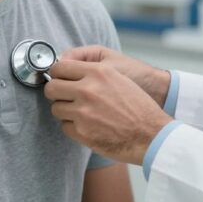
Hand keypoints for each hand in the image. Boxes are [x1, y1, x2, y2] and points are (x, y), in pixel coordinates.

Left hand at [45, 60, 172, 164]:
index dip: (57, 74)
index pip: (60, 67)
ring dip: (66, 111)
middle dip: (56, 93)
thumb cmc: (138, 106)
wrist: (150, 134)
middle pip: (52, 88)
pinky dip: (73, 127)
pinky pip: (65, 126)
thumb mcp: (119, 77)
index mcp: (98, 72)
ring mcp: (83, 112)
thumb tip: (67, 70)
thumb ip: (93, 72)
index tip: (59, 79)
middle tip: (64, 97)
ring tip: (82, 113)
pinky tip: (89, 126)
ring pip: (56, 109)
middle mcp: (88, 90)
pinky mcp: (82, 132)